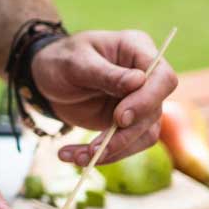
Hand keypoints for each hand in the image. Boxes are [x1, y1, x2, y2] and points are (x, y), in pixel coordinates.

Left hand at [28, 30, 178, 165]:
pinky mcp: (128, 122)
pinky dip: (103, 155)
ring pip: (144, 134)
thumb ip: (105, 73)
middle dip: (125, 135)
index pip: (162, 78)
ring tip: (79, 158)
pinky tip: (74, 156)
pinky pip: (126, 144)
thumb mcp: (75, 62)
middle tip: (94, 150)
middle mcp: (145, 77)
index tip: (120, 118)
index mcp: (137, 50)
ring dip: (114, 151)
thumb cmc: (60, 59)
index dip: (147, 101)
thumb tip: (139, 81)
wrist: (45, 77)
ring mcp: (139, 101)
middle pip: (154, 112)